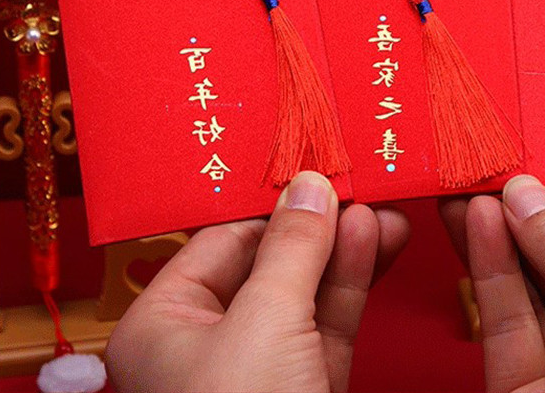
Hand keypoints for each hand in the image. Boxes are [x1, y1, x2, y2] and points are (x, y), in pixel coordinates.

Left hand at [106, 171, 408, 392]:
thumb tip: (310, 186)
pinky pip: (328, 325)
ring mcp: (260, 370)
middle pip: (269, 263)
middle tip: (357, 189)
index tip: (316, 174)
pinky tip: (375, 247)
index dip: (274, 204)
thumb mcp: (263, 324)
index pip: (223, 239)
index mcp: (164, 326)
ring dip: (345, 250)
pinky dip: (353, 285)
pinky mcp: (303, 390)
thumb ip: (291, 249)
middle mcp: (208, 345)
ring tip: (379, 212)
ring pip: (306, 292)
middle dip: (319, 226)